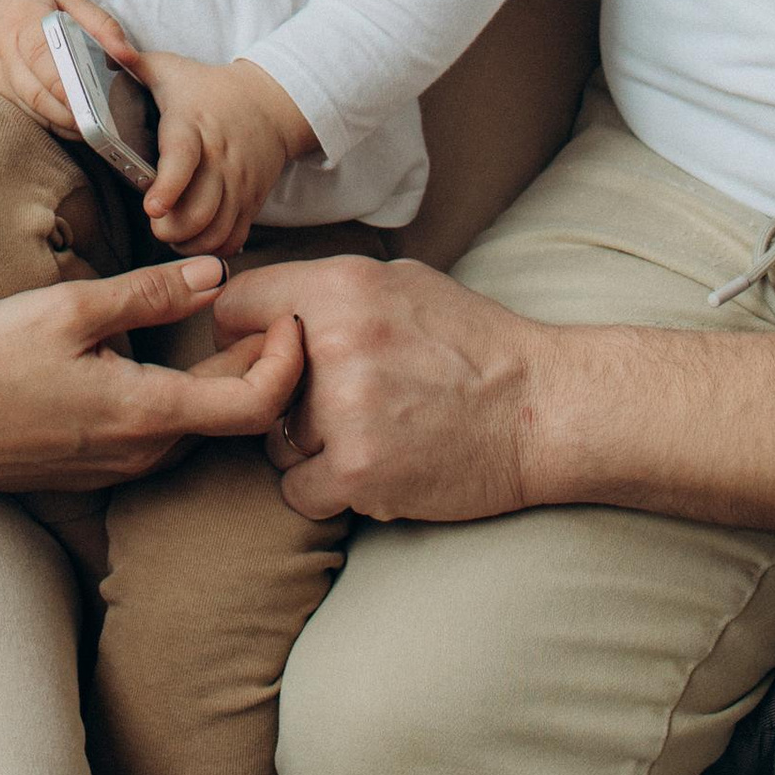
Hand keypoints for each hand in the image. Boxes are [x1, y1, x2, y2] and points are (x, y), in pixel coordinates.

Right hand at [0, 0, 141, 131]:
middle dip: (70, 112)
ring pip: (32, 111)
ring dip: (64, 125)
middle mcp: (5, 54)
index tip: (87, 100)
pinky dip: (52, 127)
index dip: (63, 81)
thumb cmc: (22, 8)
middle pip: (38, 92)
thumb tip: (128, 54)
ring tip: (96, 131)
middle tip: (102, 124)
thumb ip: (99, 22)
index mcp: (24, 21)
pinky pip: (26, 117)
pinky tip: (77, 130)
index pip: (41, 54)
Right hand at [0, 256, 306, 491]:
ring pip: (196, 428)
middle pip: (232, 418)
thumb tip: (215, 277)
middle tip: (267, 311)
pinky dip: (183, 400)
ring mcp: (118, 469)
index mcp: (147, 414)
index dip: (288, 361)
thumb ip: (150, 294)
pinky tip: (162, 361)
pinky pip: (160, 437)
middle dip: (262, 366)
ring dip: (222, 384)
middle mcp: (143, 454)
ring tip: (223, 330)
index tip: (288, 317)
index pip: (256, 405)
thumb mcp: (71, 311)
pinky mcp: (94, 470)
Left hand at [136, 53, 316, 254]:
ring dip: (189, 243)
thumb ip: (131, 63)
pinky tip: (195, 238)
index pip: (183, 159)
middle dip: (171, 229)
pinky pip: (234, 239)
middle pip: (199, 211)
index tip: (152, 206)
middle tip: (156, 224)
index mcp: (193, 125)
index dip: (168, 187)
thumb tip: (102, 51)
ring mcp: (239, 184)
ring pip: (216, 231)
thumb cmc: (206, 89)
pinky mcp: (251, 202)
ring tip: (171, 233)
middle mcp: (220, 159)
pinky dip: (212, 248)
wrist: (270, 104)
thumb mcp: (169, 69)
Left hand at [215, 254, 544, 522]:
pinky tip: (371, 467)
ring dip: (307, 447)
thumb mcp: (402, 283)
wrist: (541, 409)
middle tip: (330, 402)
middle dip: (280, 397)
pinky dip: (327, 489)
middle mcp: (334, 344)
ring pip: (274, 442)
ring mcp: (344, 412)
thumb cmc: (474, 344)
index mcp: (342, 287)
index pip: (234, 308)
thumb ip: (329, 290)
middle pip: (251, 384)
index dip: (246, 335)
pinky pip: (297, 491)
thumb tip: (265, 308)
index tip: (268, 354)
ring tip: (368, 432)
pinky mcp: (358, 472)